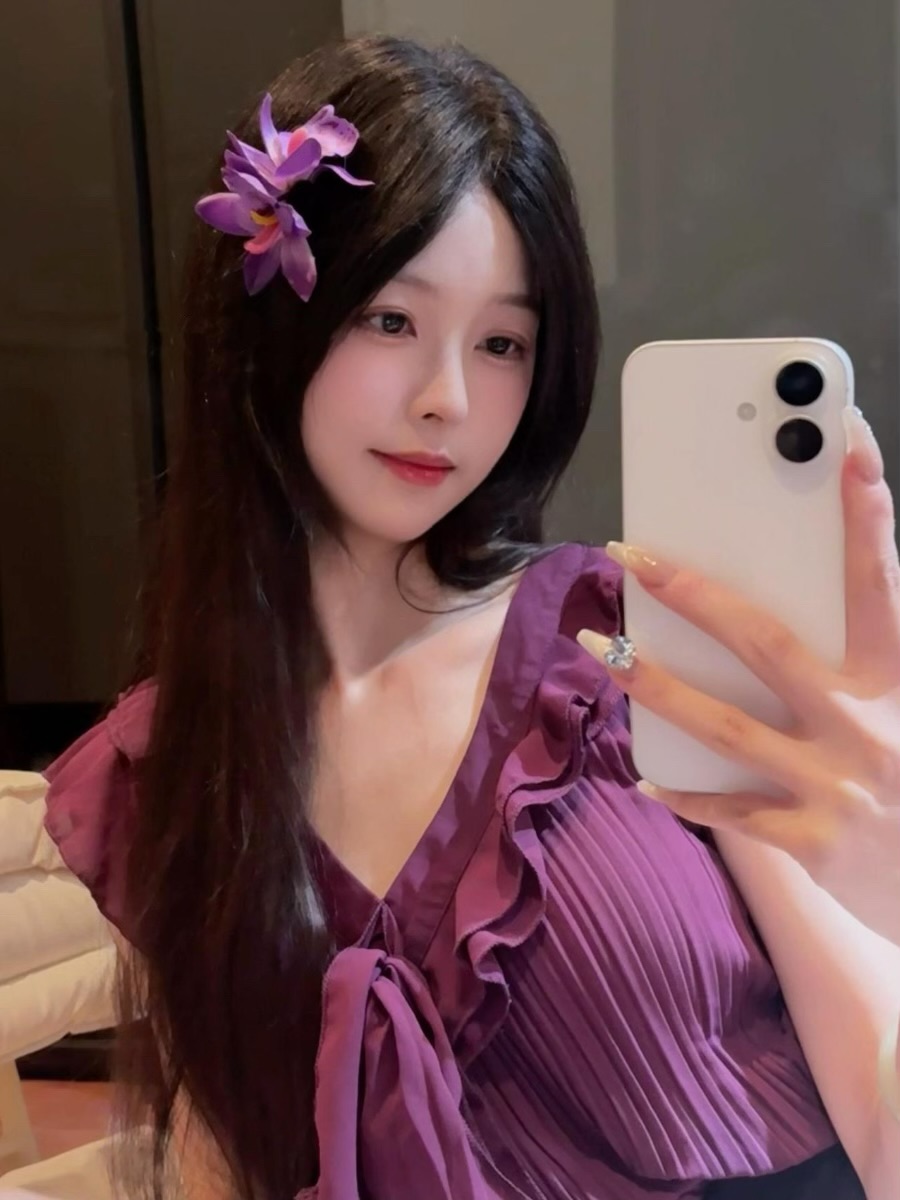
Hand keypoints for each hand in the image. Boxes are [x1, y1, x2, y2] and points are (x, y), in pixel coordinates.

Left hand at [578, 406, 899, 944]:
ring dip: (658, 685)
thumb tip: (818, 615)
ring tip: (603, 650)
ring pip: (728, 727)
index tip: (842, 440)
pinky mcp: (816, 842)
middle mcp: (867, 724)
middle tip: (633, 554)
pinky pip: (735, 813)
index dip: (864, 510)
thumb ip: (874, 663)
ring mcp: (837, 784)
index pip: (878, 582)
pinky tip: (642, 780)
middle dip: (695, 594)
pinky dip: (688, 797)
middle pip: (768, 644)